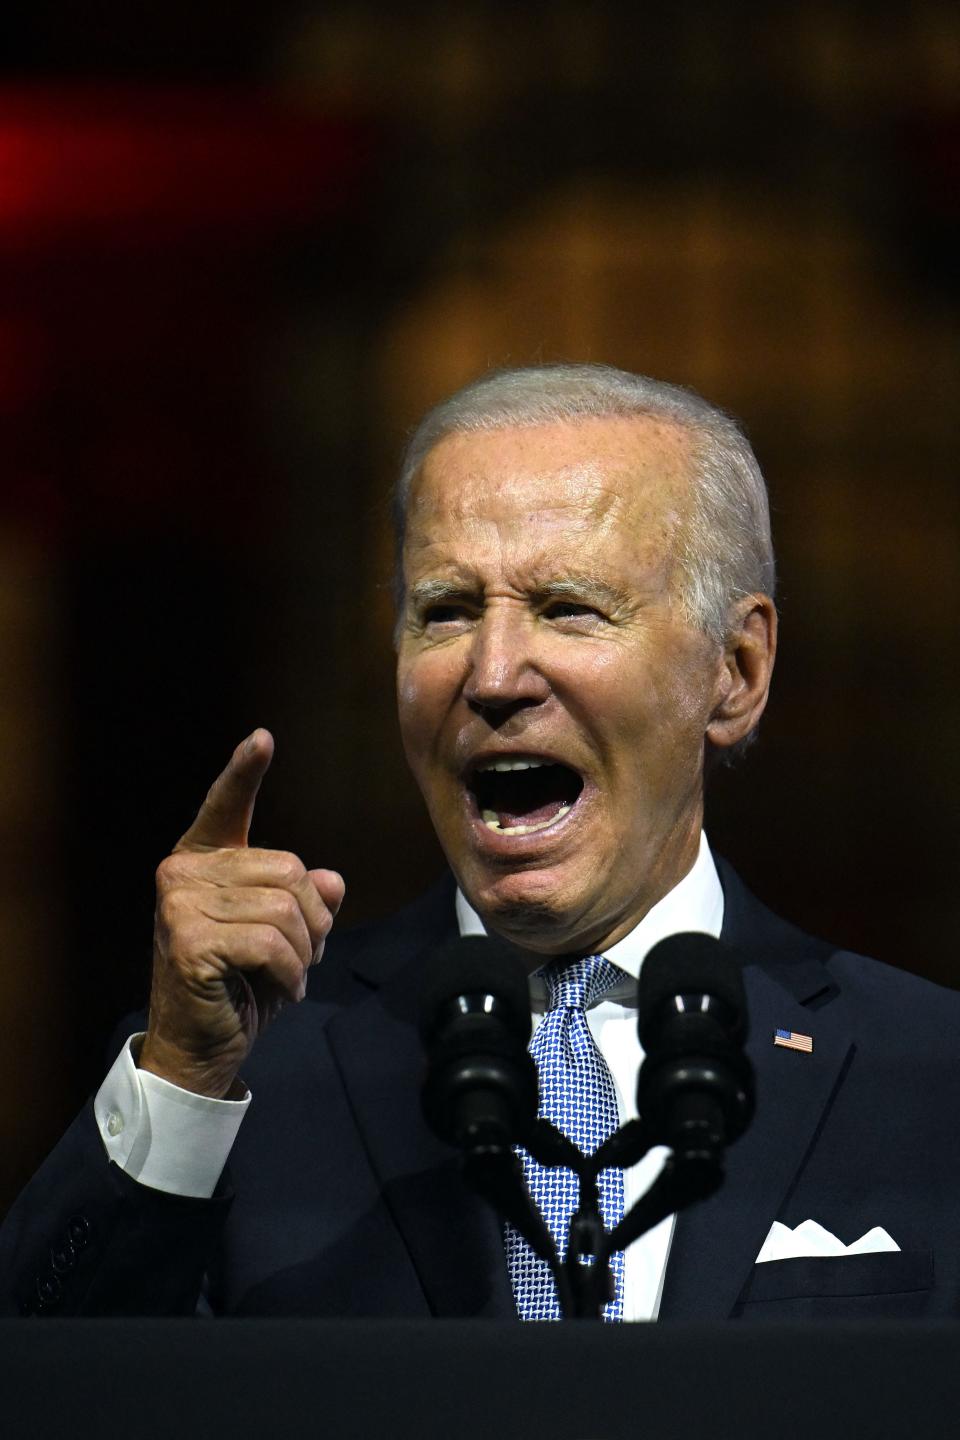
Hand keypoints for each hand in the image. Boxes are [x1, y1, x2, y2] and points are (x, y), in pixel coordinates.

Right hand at [139, 729, 344, 1097]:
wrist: (202, 1048)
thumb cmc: (241, 986)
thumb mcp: (285, 936)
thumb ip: (307, 900)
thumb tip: (331, 880)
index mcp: (203, 861)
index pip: (226, 807)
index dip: (244, 772)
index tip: (263, 738)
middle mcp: (182, 873)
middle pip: (290, 870)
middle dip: (312, 920)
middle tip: (300, 957)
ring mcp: (180, 905)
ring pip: (286, 909)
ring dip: (304, 952)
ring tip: (288, 976)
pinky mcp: (189, 941)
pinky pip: (274, 943)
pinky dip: (291, 973)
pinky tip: (279, 992)